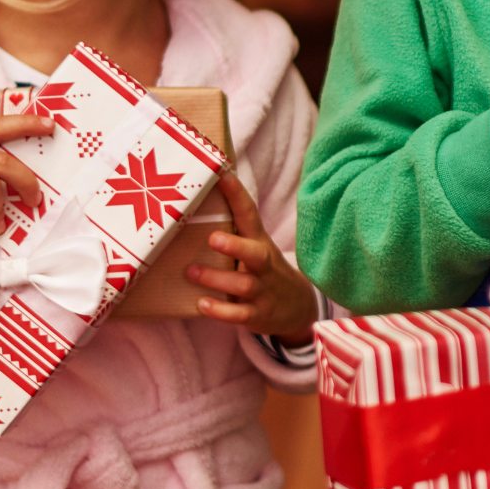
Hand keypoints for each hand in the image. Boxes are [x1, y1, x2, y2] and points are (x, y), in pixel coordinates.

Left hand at [186, 173, 318, 342]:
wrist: (298, 308)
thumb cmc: (264, 270)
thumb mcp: (256, 247)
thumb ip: (233, 229)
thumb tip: (198, 199)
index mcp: (259, 242)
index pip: (250, 215)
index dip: (237, 195)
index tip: (221, 174)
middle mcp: (263, 266)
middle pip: (255, 253)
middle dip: (235, 245)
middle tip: (212, 238)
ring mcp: (262, 291)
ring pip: (243, 284)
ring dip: (216, 278)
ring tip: (191, 271)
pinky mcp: (257, 315)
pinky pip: (239, 315)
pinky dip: (221, 311)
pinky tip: (202, 304)